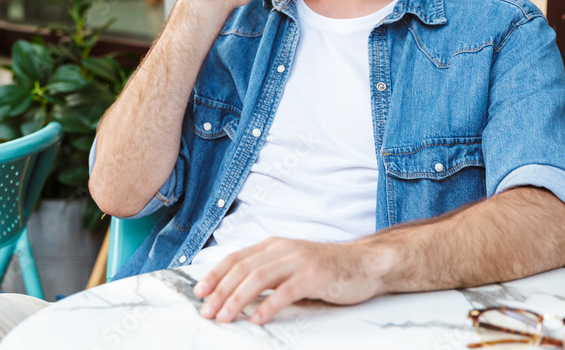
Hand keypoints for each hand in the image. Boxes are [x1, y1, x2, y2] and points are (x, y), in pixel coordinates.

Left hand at [191, 237, 384, 324]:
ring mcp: (299, 260)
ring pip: (259, 278)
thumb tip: (235, 293)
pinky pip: (286, 291)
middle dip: (221, 291)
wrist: (364, 264)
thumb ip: (267, 274)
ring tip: (225, 317)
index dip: (215, 275)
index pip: (236, 258)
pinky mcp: (315, 275)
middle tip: (207, 311)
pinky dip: (269, 306)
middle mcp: (283, 249)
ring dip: (237, 299)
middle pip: (243, 269)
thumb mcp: (290, 266)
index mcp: (273, 245)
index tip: (200, 292)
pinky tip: (257, 319)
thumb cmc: (325, 269)